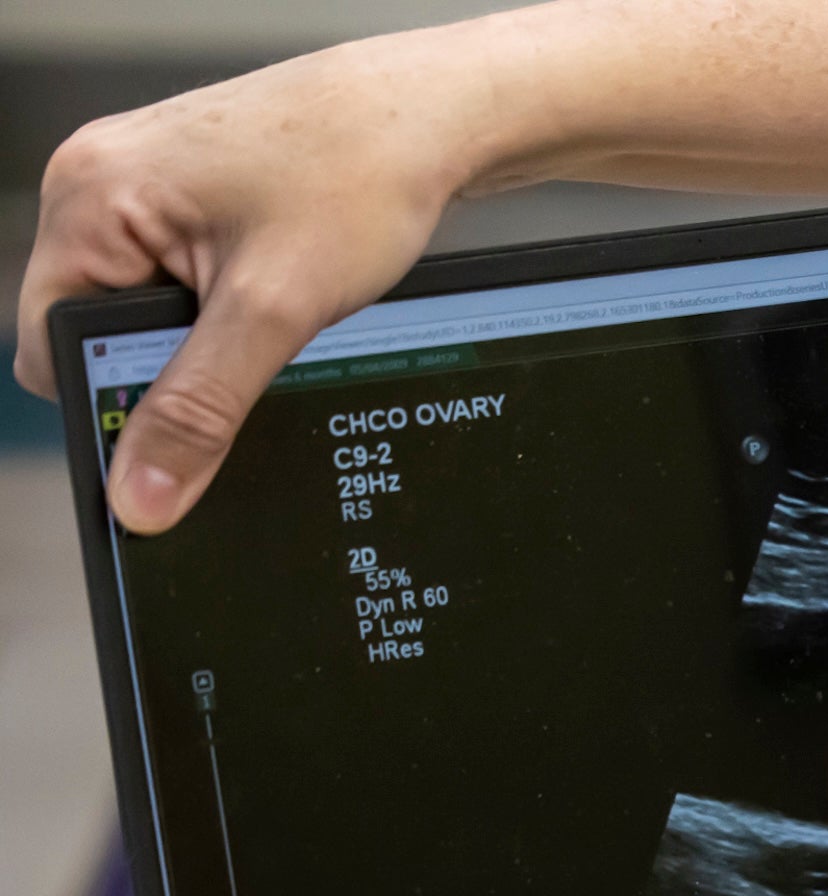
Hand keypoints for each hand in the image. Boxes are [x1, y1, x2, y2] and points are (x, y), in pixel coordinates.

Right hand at [15, 35, 502, 533]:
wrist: (425, 117)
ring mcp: (139, 186)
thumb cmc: (355, 176)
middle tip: (249, 356)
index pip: (50, 345)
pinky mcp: (184, 196)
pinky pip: (177, 279)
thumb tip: (141, 493)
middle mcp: (96, 182)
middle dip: (167, 364)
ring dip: (204, 337)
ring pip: (145, 311)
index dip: (112, 400)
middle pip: (95, 330)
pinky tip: (275, 293)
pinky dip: (223, 308)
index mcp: (87, 199)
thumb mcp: (273, 312)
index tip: (179, 435)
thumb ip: (200, 409)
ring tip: (271, 309)